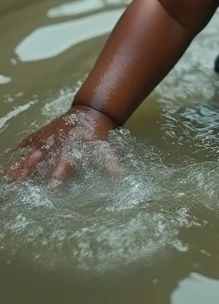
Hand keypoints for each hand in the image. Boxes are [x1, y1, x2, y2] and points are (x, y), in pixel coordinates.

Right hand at [5, 107, 122, 183]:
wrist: (91, 113)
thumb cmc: (96, 136)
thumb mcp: (104, 149)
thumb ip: (110, 164)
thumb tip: (121, 176)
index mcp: (70, 151)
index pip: (62, 169)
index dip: (57, 181)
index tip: (52, 191)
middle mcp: (55, 145)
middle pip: (39, 159)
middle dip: (27, 170)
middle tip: (17, 182)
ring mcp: (46, 138)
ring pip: (28, 151)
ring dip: (17, 163)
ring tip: (6, 176)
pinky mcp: (41, 133)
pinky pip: (27, 141)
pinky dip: (18, 150)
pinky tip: (9, 162)